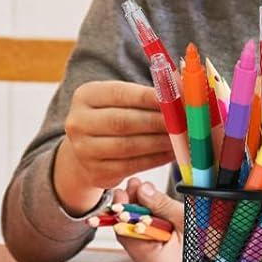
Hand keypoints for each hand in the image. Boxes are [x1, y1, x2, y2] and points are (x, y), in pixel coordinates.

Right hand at [54, 81, 171, 210]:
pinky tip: (171, 153)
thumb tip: (181, 89)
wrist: (86, 150)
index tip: (175, 99)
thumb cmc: (111, 118)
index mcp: (85, 96)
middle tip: (183, 121)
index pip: (120, 94)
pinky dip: (155, 159)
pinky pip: (132, 166)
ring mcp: (84, 150)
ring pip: (128, 146)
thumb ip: (146, 95)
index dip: (149, 97)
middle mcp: (78, 122)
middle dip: (157, 121)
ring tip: (181, 138)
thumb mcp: (120, 100)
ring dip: (159, 142)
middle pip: (123, 122)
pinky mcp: (96, 172)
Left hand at [111, 179, 184, 261]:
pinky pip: (147, 241)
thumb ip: (161, 205)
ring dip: (140, 212)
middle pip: (130, 234)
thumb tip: (141, 190)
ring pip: (138, 236)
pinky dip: (149, 224)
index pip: (126, 233)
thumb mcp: (186, 220)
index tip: (124, 191)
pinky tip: (153, 208)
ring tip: (145, 192)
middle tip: (135, 186)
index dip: (124, 209)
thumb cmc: (211, 246)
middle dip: (132, 207)